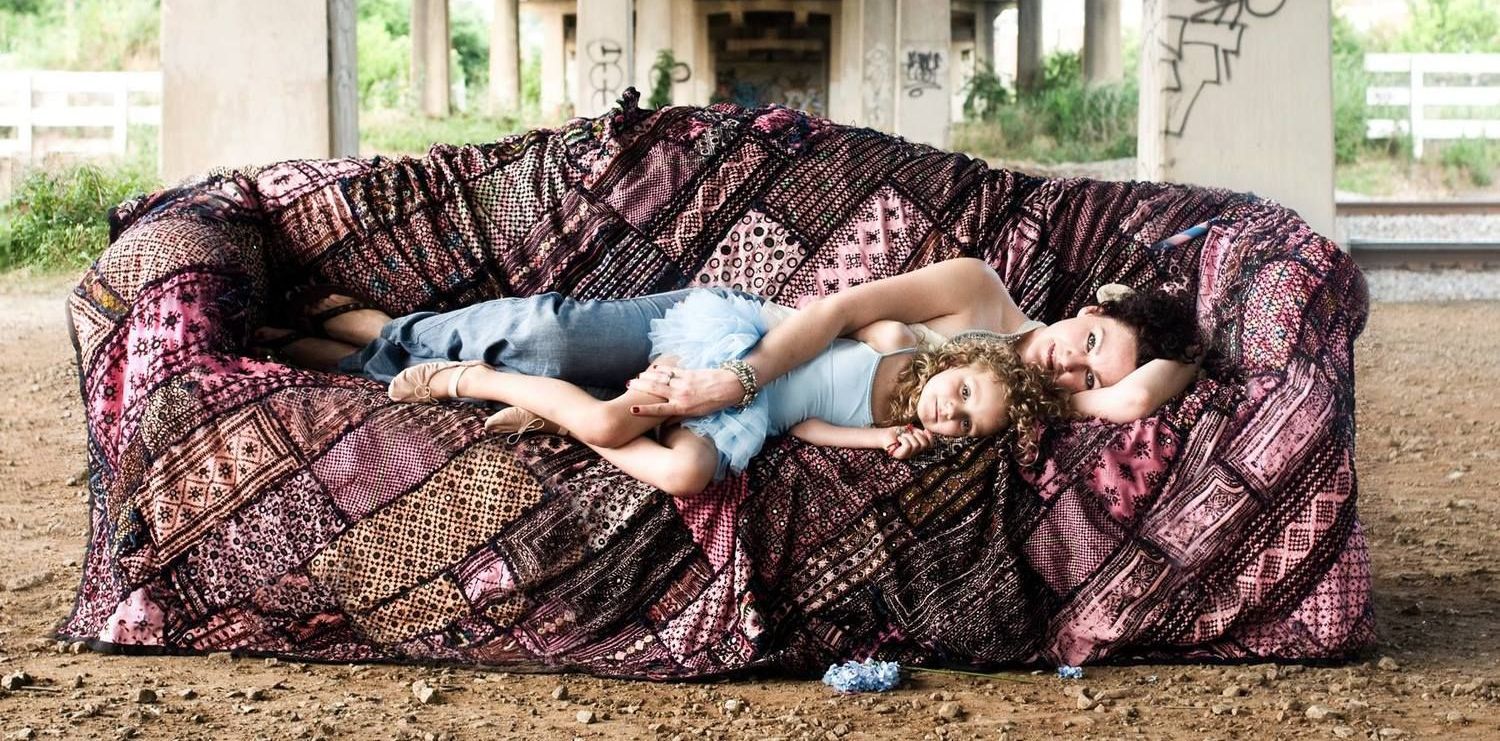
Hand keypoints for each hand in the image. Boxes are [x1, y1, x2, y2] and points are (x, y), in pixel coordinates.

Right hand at [627, 364, 744, 416]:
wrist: (732, 386)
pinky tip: (653, 368)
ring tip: (637, 377)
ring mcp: (684, 383)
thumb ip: (680, 417)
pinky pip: (671, 370)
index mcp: (683, 408)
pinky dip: (661, 369)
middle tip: (628, 385)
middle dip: (640, 387)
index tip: (631, 410)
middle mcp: (681, 395)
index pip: (659, 410)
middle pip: (655, 390)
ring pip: (661, 379)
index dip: (644, 410)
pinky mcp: (689, 373)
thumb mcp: (698, 414)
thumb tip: (665, 424)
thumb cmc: (715, 403)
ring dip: (647, 377)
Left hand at [880, 424, 932, 459]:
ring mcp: (907, 455)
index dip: (930, 437)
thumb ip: (920, 432)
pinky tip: (899, 439)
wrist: (885, 434)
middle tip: (909, 433)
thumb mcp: (911, 430)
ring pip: (916, 445)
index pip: (930, 445)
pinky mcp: (900, 455)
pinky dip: (904, 439)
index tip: (925, 430)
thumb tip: (927, 432)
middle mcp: (914, 452)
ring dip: (908, 436)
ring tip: (902, 436)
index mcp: (918, 447)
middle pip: (924, 444)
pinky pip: (908, 446)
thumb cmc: (897, 432)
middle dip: (917, 435)